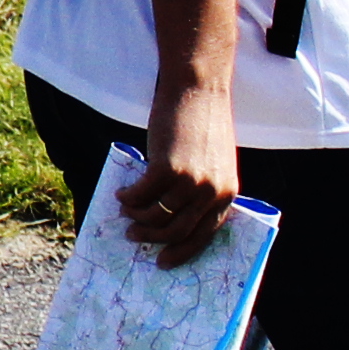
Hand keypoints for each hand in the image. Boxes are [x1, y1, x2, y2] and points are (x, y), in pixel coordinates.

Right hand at [121, 86, 243, 269]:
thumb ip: (201, 188)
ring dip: (136, 217)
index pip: (205, 234)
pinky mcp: (168, 169)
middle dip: (152, 237)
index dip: (182, 251)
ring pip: (157, 216)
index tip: (163, 259)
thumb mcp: (213, 162)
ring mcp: (190, 181)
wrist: (198, 90)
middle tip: (134, 235)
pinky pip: (141, 196)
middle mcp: (212, 191)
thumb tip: (170, 215)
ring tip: (125, 211)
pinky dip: (128, 198)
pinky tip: (122, 194)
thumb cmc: (203, 122)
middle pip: (178, 231)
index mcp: (227, 193)